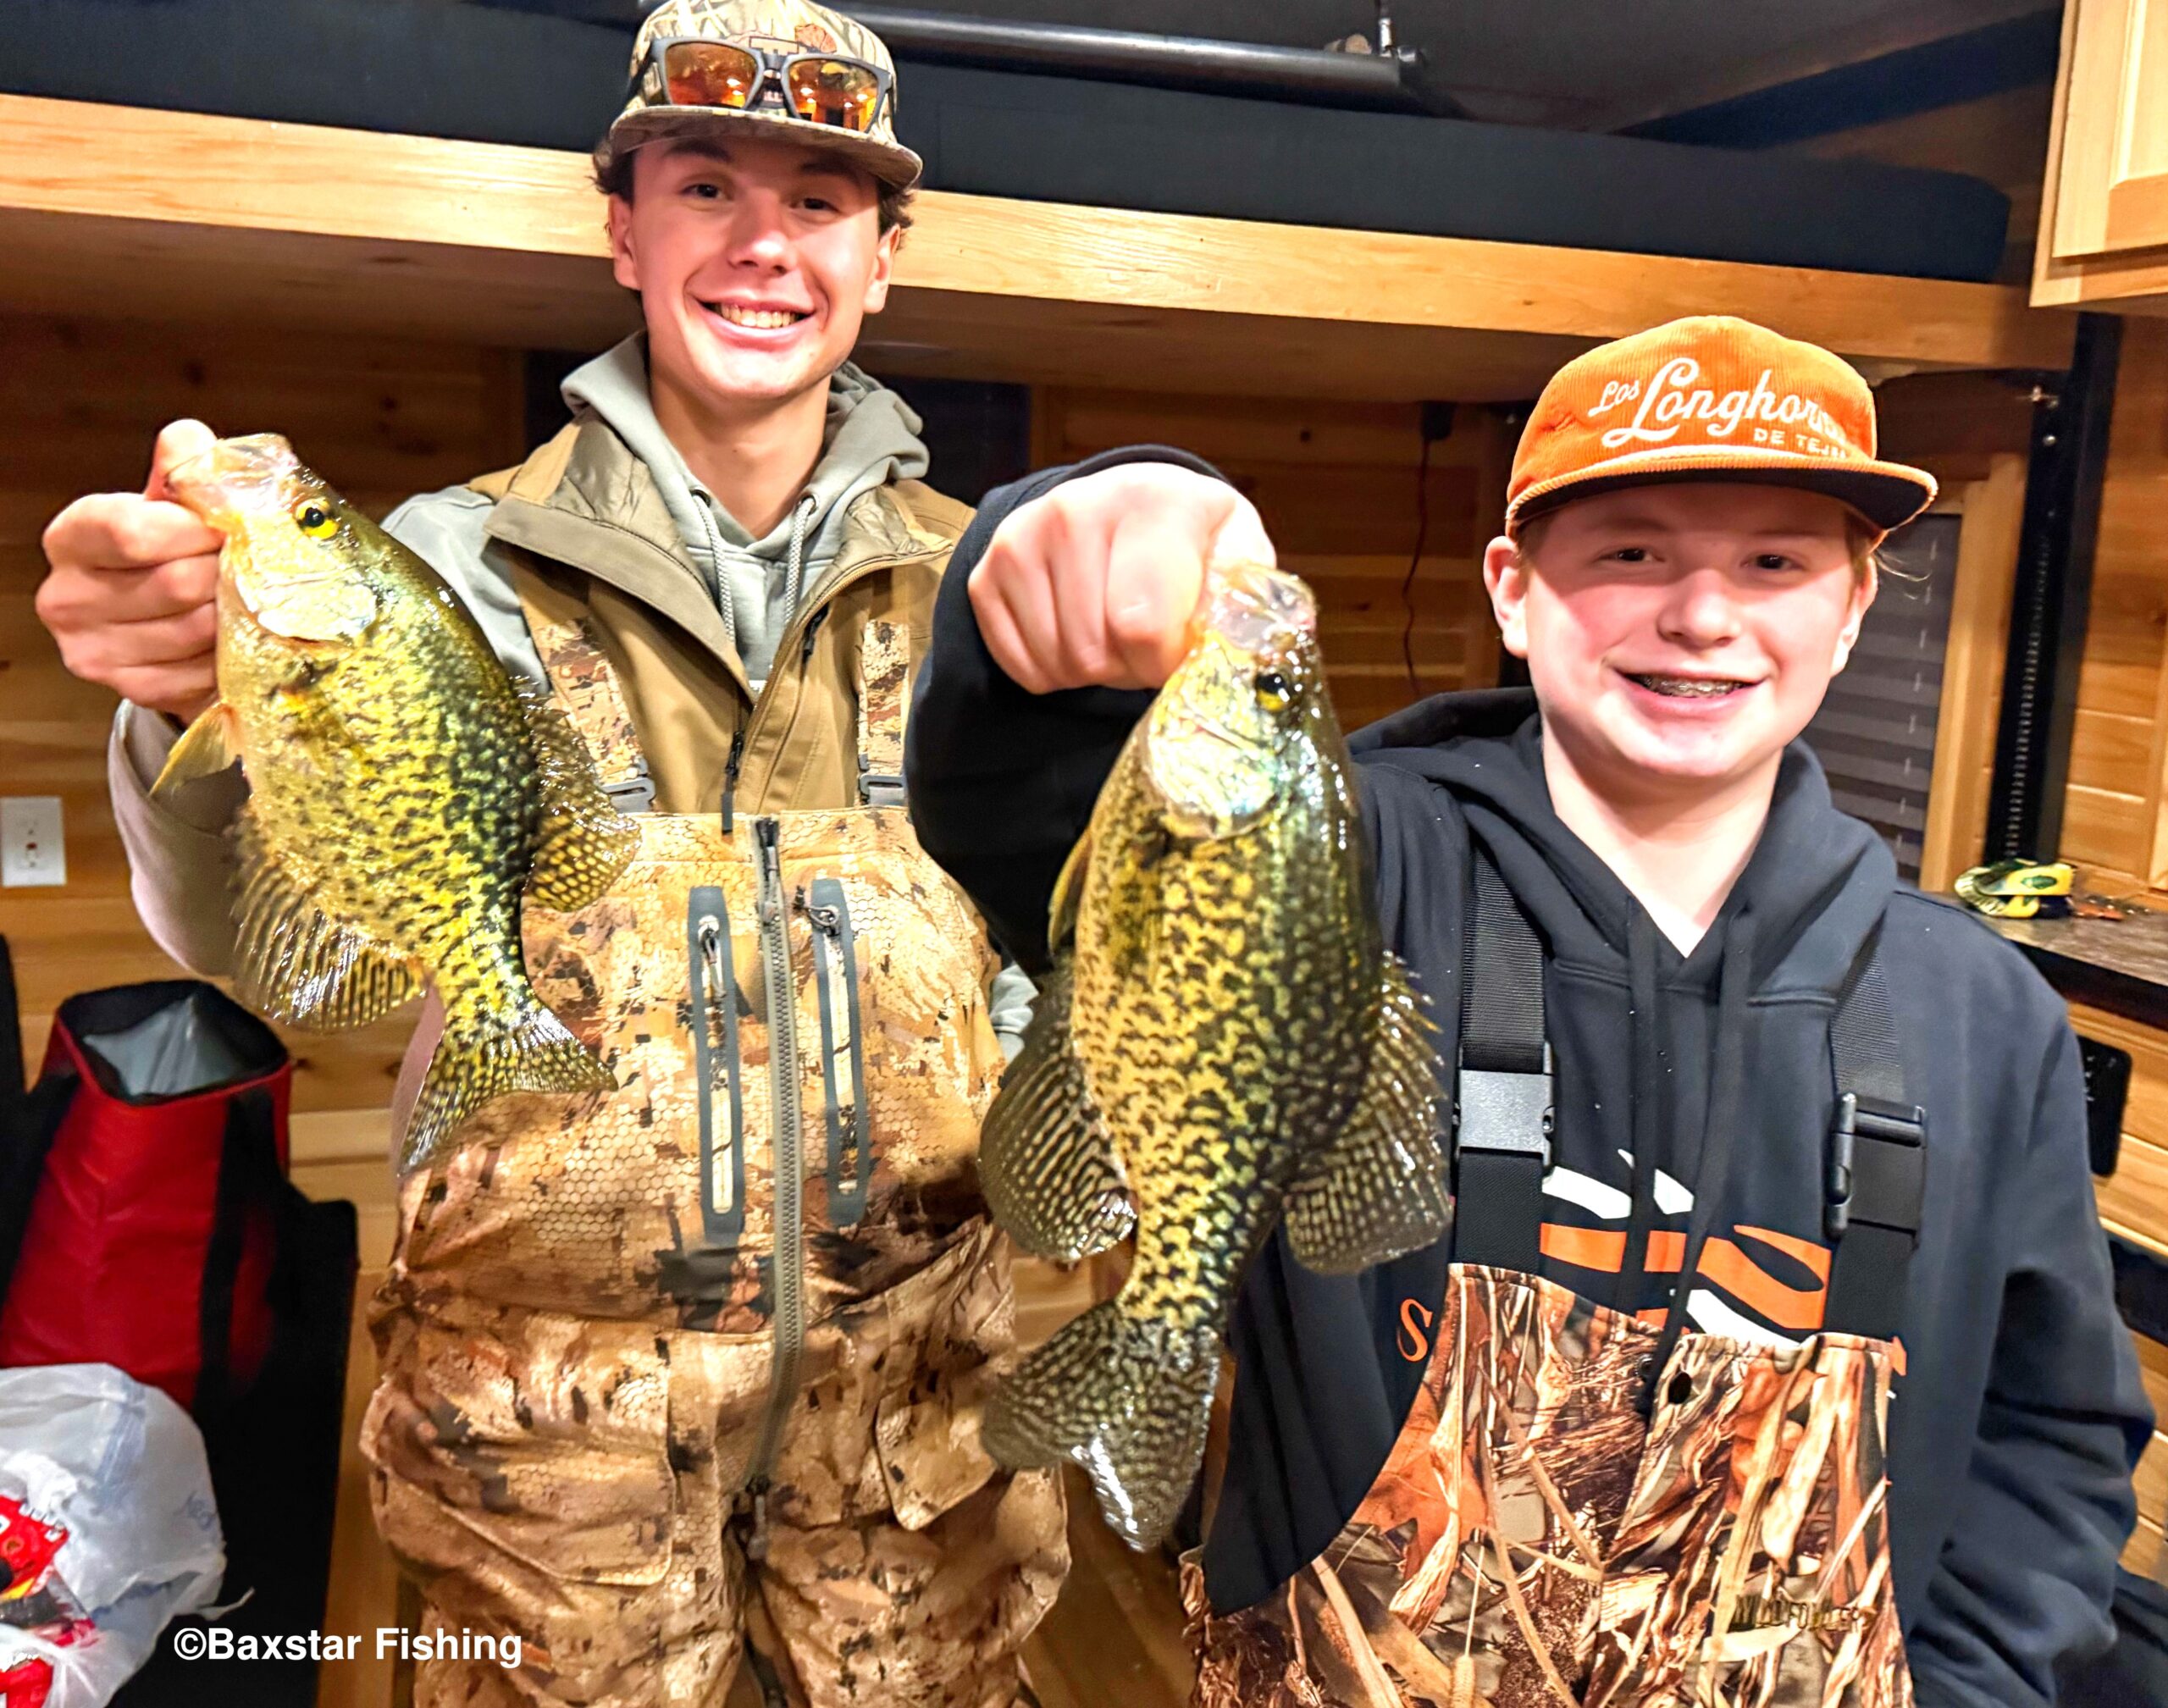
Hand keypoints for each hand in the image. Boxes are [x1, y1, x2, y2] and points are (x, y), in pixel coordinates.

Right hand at [36, 419, 224, 721]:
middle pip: (176, 584)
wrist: (167, 615)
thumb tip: (190, 440)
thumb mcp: (174, 502)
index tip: (228, 528)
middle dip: (228, 572)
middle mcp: (67, 598)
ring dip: (238, 614)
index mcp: (72, 538)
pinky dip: (233, 653)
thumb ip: (182, 470)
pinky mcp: (132, 689)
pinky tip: (237, 637)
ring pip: (196, 630)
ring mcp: (94, 651)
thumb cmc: (171, 548)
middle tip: (253, 566)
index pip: (133, 532)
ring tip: (250, 599)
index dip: (196, 529)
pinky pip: (203, 672)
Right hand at [969, 462, 1274, 693]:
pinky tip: (1078, 634)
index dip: (1164, 663)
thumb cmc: (1192, 542)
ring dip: (1094, 672)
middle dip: (1130, 668)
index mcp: (1154, 502)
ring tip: (1116, 635)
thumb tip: (1261, 650)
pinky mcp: (988, 571)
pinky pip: (1022, 665)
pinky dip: (1054, 672)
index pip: (1141, 624)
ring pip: (1059, 664)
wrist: (1131, 506)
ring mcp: (1024, 538)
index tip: (1180, 653)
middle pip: (1097, 652)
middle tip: (1148, 643)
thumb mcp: (1237, 558)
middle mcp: (1078, 508)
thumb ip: (1249, 603)